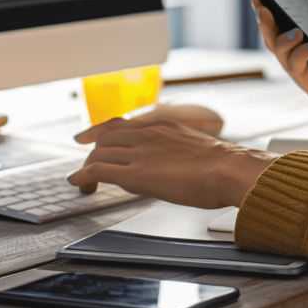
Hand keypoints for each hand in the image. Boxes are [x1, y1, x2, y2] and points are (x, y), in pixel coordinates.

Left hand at [68, 117, 274, 206]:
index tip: (87, 136)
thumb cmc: (221, 163)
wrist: (228, 169)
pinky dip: (82, 177)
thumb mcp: (195, 145)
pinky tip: (80, 185)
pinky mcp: (136, 173)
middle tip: (87, 168)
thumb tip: (174, 161)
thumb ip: (176, 148)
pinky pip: (97, 171)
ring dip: (87, 168)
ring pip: (98, 153)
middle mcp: (148, 133)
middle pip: (105, 137)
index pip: (121, 122)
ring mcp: (141, 152)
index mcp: (163, 125)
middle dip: (92, 152)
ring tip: (85, 183)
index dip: (98, 130)